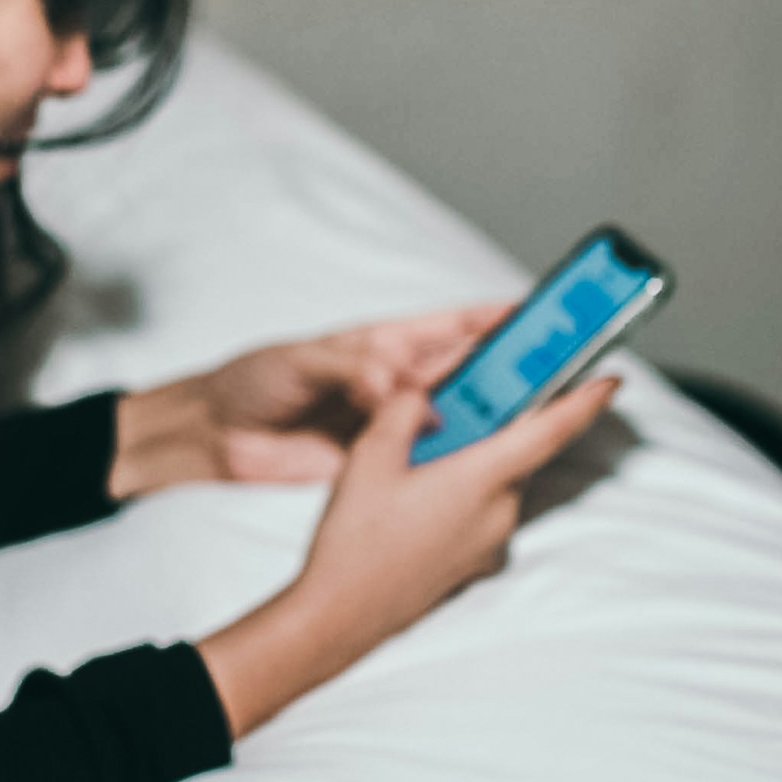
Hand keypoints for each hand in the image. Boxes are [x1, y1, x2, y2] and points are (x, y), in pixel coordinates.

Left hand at [112, 303, 508, 497]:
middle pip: (471, 372)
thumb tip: (395, 385)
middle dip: (517, 369)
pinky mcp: (385, 463)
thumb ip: (350, 369)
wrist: (216, 438)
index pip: (452, 326)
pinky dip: (463, 462)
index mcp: (383, 344)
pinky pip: (434, 460)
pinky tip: (491, 466)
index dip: (498, 319)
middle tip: (565, 372)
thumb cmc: (253, 381)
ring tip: (543, 420)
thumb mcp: (298, 362)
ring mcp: (396, 424)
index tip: (546, 315)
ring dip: (497, 420)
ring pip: (461, 418)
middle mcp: (399, 381)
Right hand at [197, 373, 619, 737]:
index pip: (551, 431)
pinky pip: (483, 512)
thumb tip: (426, 393)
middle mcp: (499, 512)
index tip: (611, 380)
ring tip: (426, 451)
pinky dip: (466, 491)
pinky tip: (419, 494)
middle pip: (519, 453)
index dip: (586, 402)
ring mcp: (491, 542)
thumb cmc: (355, 539)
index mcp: (481, 479)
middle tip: (473, 398)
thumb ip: (404, 410)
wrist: (342, 614)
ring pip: (499, 482)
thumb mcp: (368, 457)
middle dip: (504, 425)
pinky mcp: (477, 561)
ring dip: (478, 460)